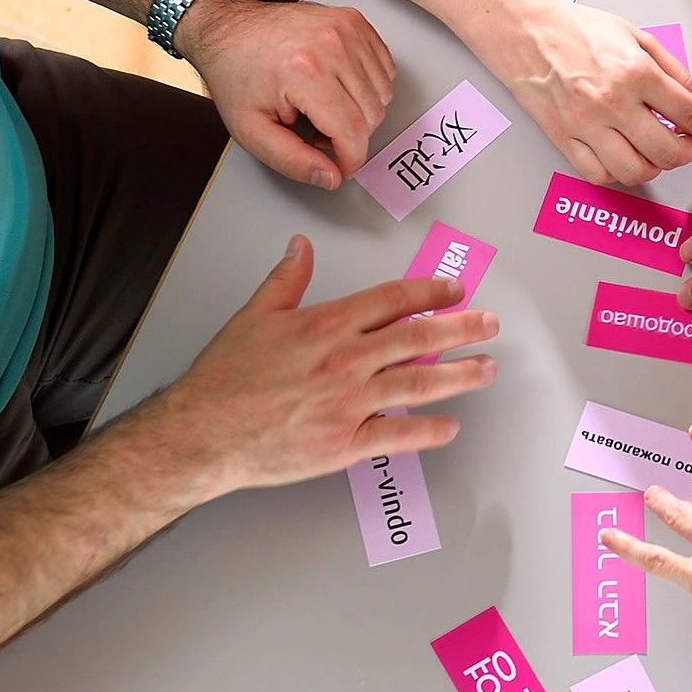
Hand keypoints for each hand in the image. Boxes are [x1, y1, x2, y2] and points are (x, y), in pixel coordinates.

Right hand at [144, 236, 497, 502]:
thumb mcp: (254, 315)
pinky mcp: (344, 443)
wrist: (203, 431)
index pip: (392, 300)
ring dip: (459, 375)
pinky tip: (449, 426)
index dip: (429, 293)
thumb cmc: (225, 378)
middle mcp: (345, 360)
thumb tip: (298, 248)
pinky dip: (428, 431)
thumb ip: (285, 279)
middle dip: (460, 328)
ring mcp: (348, 403)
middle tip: (488, 323)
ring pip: (419, 383)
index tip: (453, 290)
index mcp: (326, 325)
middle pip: (418, 337)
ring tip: (485, 369)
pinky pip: (399, 435)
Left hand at [178, 0, 394, 189]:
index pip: (353, 130)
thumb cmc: (237, 74)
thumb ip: (292, 161)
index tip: (342, 166)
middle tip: (319, 131)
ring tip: (326, 107)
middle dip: (351, 136)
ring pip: (383, 92)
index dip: (351, 158)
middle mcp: (330, 45)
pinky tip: (339, 86)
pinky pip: (385, 67)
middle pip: (372, 114)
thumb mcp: (252, 131)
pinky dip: (369, 85)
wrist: (228, 30)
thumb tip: (330, 177)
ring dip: (361, 110)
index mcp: (304, 72)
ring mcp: (346, 29)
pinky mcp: (353, 21)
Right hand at [474, 0, 691, 184]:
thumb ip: (671, 69)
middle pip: (667, 152)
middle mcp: (612, 102)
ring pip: (634, 171)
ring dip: (654, 168)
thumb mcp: (636, 36)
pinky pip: (599, 174)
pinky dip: (617, 173)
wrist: (527, 32)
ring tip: (655, 152)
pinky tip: (622, 156)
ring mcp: (586, 125)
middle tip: (687, 145)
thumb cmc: (578, 30)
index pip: (689, 114)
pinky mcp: (564, 139)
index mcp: (635, 72)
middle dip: (686, 153)